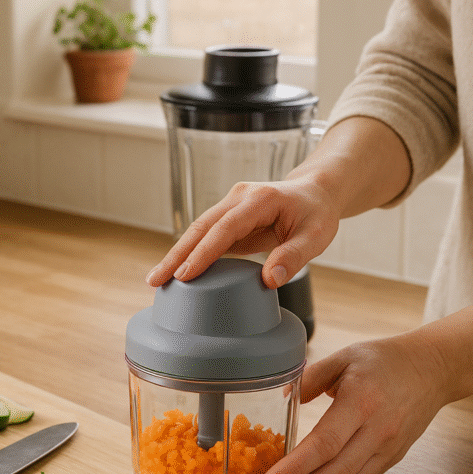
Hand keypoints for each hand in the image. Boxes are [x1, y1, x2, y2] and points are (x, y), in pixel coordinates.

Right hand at [145, 175, 339, 288]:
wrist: (315, 192)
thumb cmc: (317, 213)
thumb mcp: (317, 236)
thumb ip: (294, 256)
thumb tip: (270, 280)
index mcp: (259, 199)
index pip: (225, 228)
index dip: (203, 252)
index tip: (184, 275)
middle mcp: (238, 198)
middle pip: (200, 227)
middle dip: (176, 255)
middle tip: (155, 281)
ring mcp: (230, 206)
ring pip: (197, 230)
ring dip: (176, 255)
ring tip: (156, 281)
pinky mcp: (227, 218)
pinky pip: (205, 236)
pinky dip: (189, 254)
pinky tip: (176, 273)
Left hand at [257, 334, 450, 473]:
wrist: (433, 369)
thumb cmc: (385, 360)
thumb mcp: (344, 356)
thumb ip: (310, 377)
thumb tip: (280, 400)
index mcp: (362, 402)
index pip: (325, 443)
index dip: (296, 468)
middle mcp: (377, 431)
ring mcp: (386, 450)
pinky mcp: (390, 460)